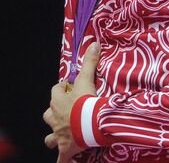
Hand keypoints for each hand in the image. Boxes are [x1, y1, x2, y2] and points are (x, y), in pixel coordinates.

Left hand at [44, 43, 98, 162]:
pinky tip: (64, 161)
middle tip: (67, 109)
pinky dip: (62, 160)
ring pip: (49, 136)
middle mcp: (55, 118)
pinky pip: (60, 158)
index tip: (71, 85)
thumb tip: (94, 43)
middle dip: (54, 112)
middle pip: (48, 114)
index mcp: (58, 102)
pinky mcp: (65, 149)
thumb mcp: (88, 80)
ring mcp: (58, 134)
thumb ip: (90, 63)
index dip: (62, 87)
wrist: (90, 125)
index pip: (55, 90)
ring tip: (62, 134)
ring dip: (54, 135)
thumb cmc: (87, 103)